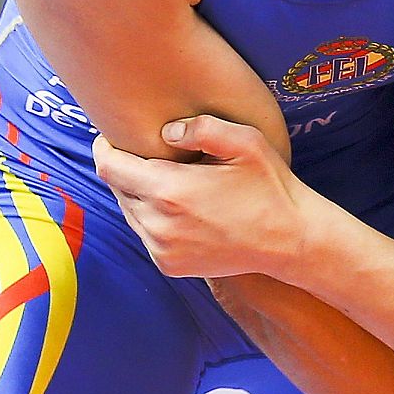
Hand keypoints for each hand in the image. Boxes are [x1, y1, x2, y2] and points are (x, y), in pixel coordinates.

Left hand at [91, 116, 308, 279]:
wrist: (289, 240)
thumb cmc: (269, 187)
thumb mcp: (245, 142)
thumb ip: (201, 127)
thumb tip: (165, 132)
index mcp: (169, 191)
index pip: (109, 167)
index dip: (104, 148)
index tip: (111, 137)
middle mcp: (158, 224)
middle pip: (118, 189)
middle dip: (127, 170)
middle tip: (151, 157)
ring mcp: (161, 249)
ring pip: (130, 212)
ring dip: (140, 195)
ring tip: (169, 182)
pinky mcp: (169, 265)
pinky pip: (146, 234)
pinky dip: (153, 219)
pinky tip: (180, 209)